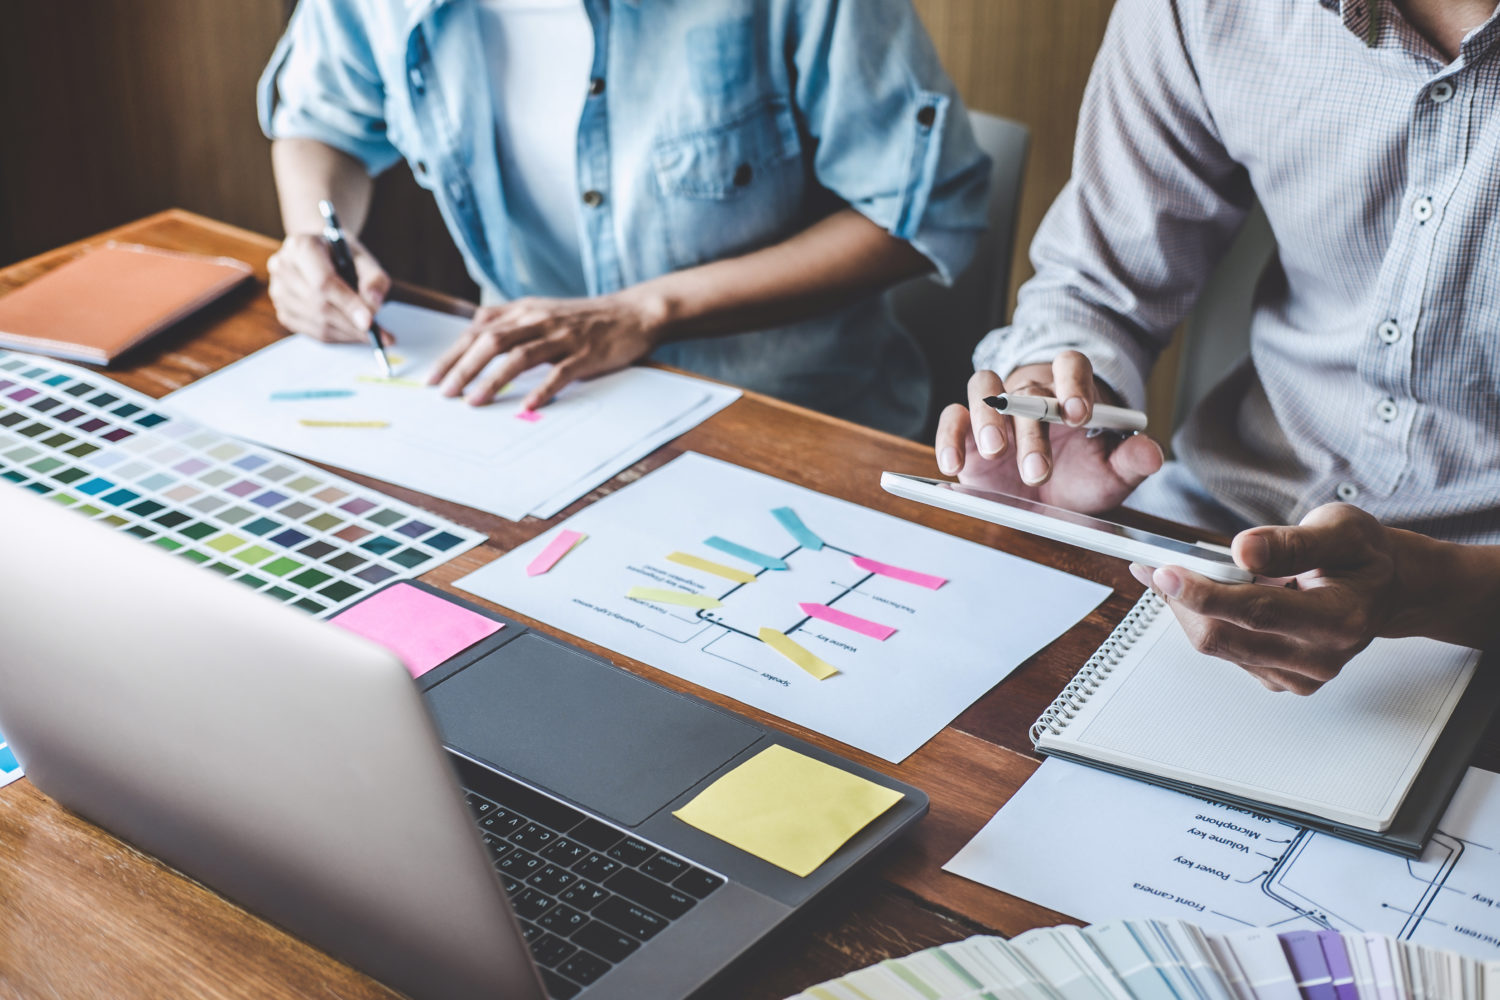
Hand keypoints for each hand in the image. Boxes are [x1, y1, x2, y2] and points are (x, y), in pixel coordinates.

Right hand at [266, 233, 392, 344]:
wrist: (320, 253)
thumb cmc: (344, 254)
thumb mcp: (364, 258)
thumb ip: (374, 279)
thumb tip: (373, 307)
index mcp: (302, 246)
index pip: (323, 282)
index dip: (347, 304)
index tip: (369, 322)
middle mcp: (283, 267)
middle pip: (319, 305)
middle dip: (352, 325)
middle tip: (381, 336)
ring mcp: (278, 290)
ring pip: (316, 323)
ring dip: (347, 333)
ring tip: (372, 335)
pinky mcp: (282, 310)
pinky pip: (311, 332)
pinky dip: (336, 337)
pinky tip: (353, 333)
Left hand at [426, 292, 667, 408]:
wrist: (633, 313)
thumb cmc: (584, 317)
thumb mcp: (541, 309)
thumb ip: (508, 319)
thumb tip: (473, 331)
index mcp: (524, 310)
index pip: (478, 331)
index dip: (452, 355)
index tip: (433, 378)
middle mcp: (538, 320)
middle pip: (492, 342)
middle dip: (464, 369)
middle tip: (445, 394)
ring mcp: (562, 337)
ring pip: (519, 356)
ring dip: (493, 380)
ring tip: (474, 402)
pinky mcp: (585, 354)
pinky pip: (559, 373)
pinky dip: (541, 390)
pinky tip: (526, 406)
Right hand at [933, 353, 1162, 512]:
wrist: (1047, 495)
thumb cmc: (1079, 473)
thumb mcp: (1110, 473)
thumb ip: (1130, 461)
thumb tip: (1152, 453)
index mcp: (1069, 392)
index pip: (1071, 366)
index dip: (1073, 384)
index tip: (1077, 414)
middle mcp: (1030, 393)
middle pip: (1027, 390)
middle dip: (1032, 431)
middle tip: (1037, 470)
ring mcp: (996, 410)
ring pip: (983, 387)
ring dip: (988, 417)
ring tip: (994, 451)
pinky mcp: (966, 431)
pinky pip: (951, 419)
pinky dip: (949, 438)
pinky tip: (954, 465)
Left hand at [1128, 504, 1402, 694]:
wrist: (1384, 588)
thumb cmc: (1363, 557)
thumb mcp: (1341, 529)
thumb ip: (1292, 542)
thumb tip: (1242, 551)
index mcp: (1341, 620)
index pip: (1258, 612)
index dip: (1205, 593)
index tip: (1165, 572)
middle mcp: (1320, 658)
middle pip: (1225, 637)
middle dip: (1184, 601)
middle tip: (1157, 565)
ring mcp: (1299, 675)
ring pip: (1217, 646)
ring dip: (1189, 609)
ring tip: (1179, 573)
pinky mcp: (1280, 679)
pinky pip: (1226, 652)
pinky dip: (1204, 620)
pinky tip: (1203, 594)